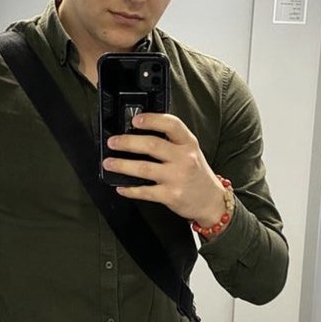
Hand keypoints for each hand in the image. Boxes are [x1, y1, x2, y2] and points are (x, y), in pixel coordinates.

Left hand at [102, 113, 227, 226]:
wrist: (211, 201)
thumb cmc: (197, 175)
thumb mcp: (191, 152)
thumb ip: (172, 142)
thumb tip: (141, 135)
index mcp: (189, 143)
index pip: (171, 124)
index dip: (152, 120)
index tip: (135, 120)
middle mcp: (184, 158)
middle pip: (152, 145)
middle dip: (127, 142)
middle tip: (113, 142)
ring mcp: (177, 178)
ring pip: (144, 168)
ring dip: (122, 165)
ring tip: (109, 163)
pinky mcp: (171, 196)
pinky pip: (145, 192)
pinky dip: (130, 190)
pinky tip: (121, 187)